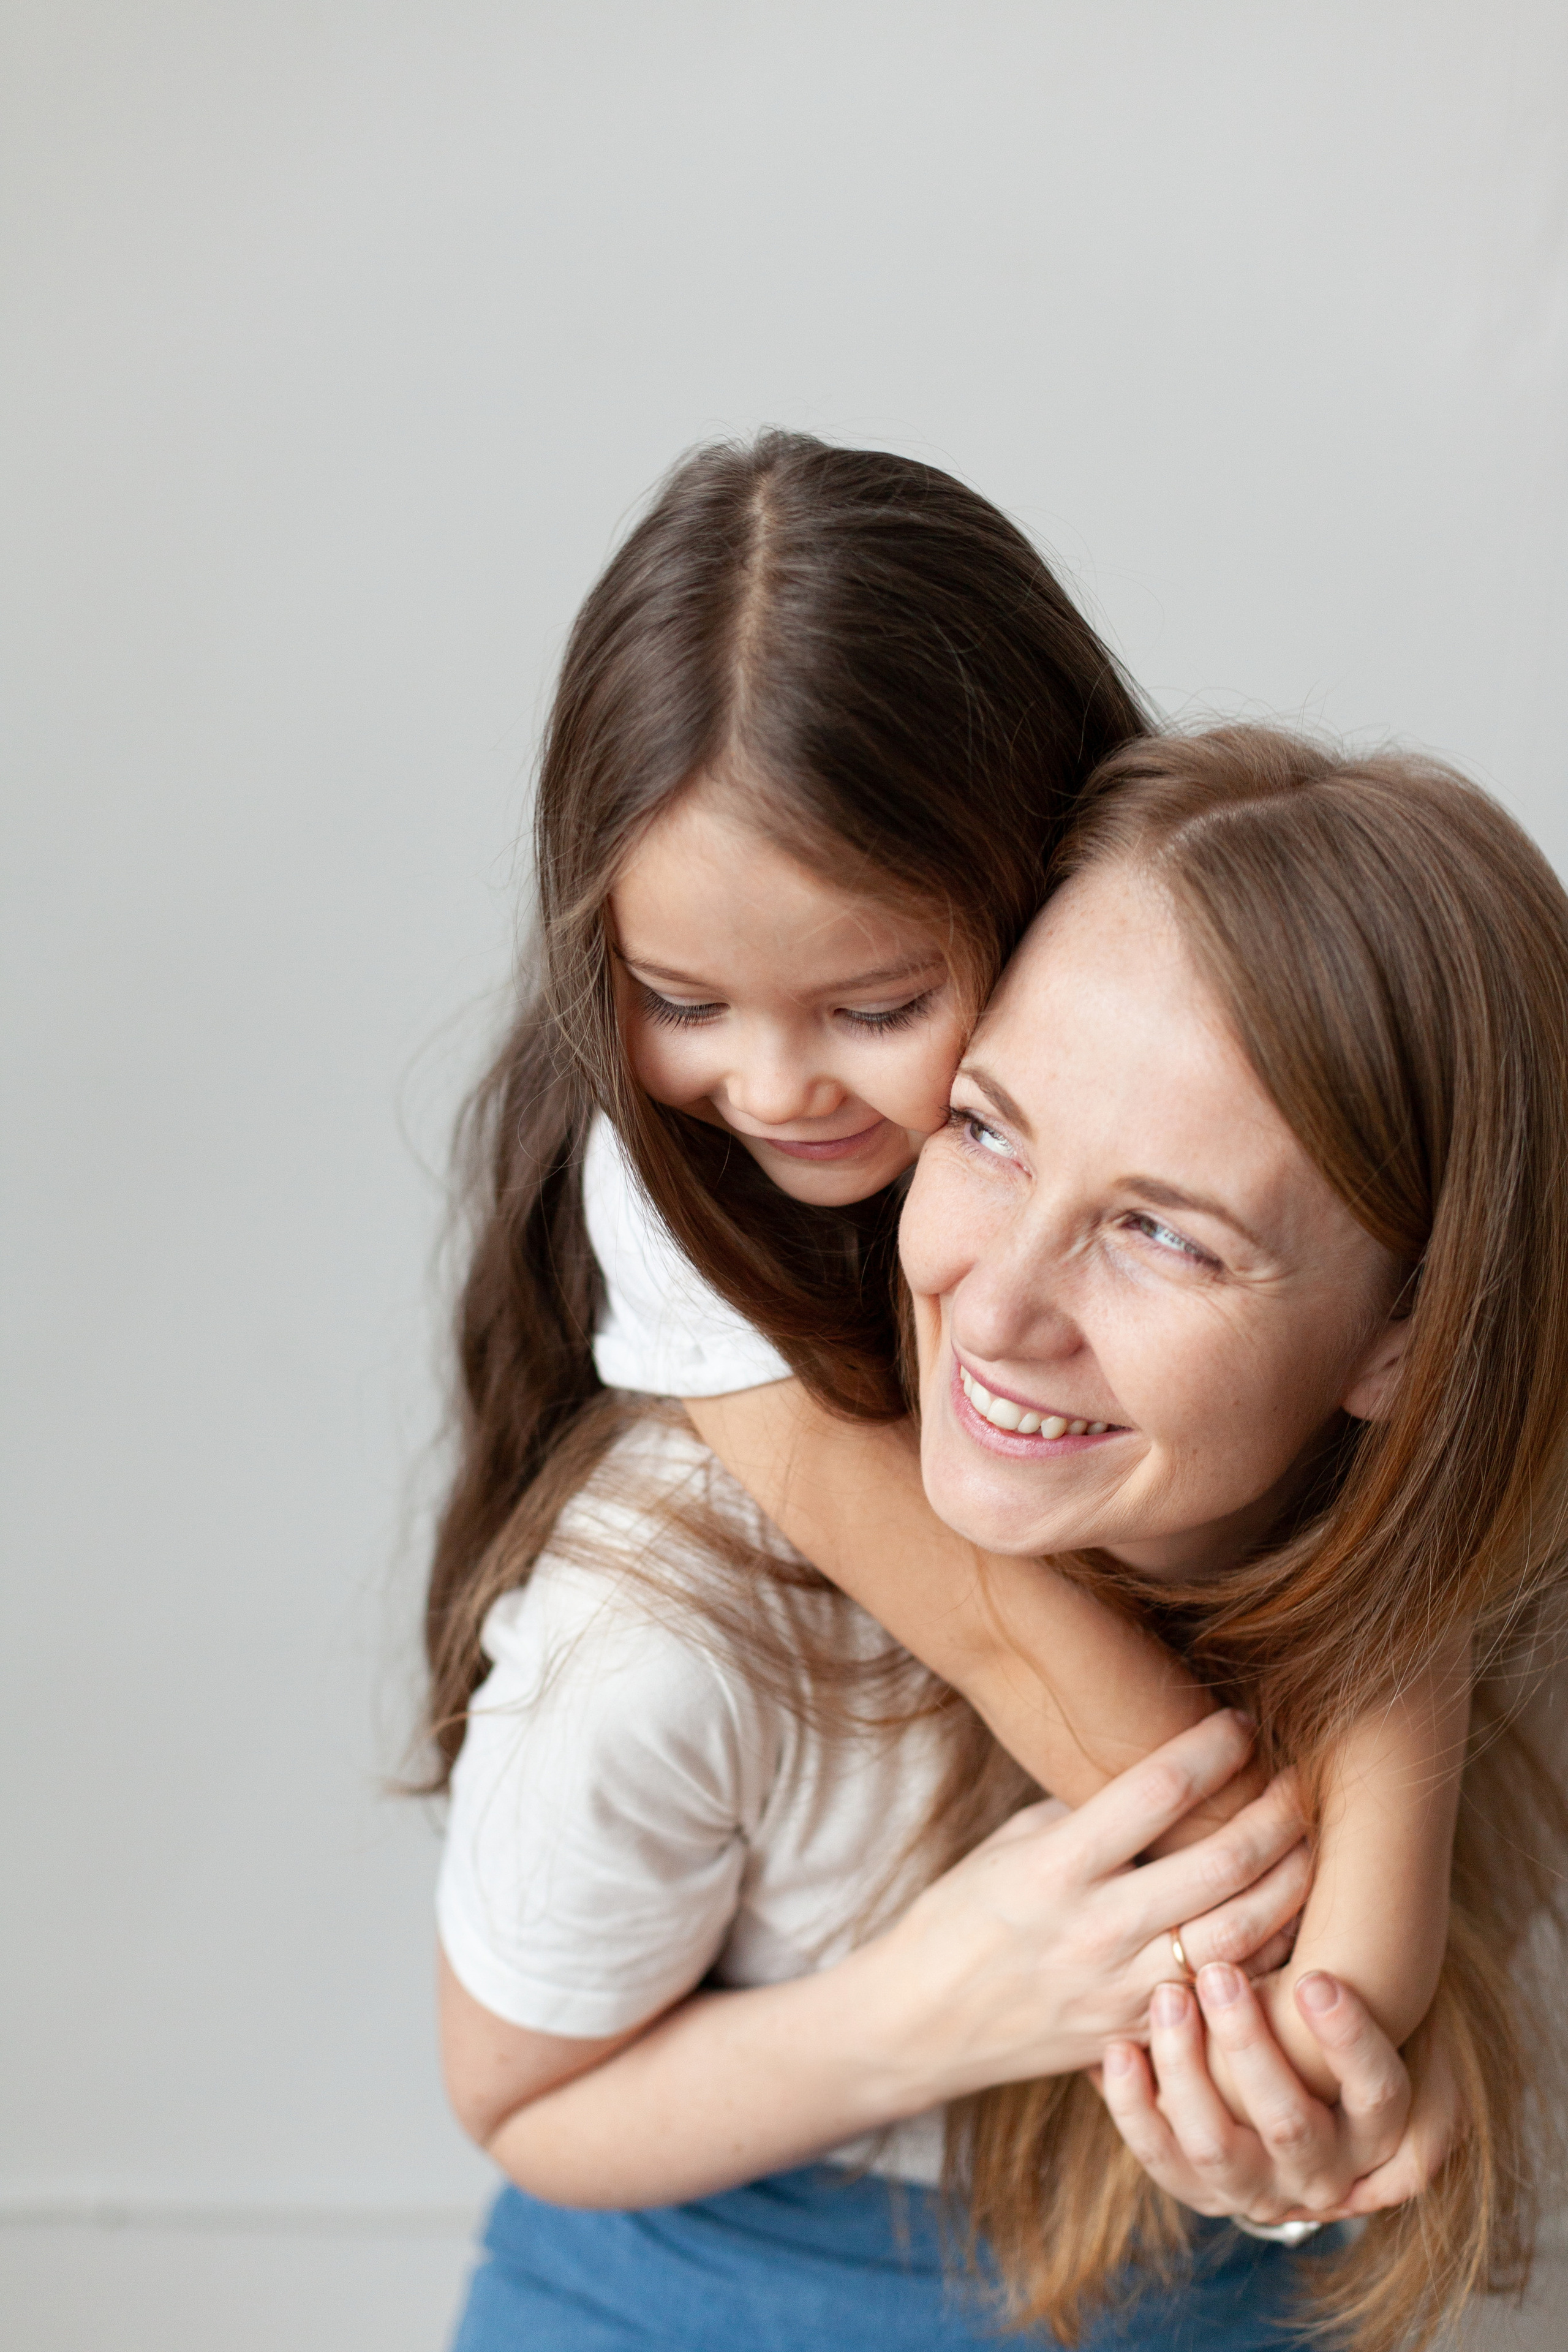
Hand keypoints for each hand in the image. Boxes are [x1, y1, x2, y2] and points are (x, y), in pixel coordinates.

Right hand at [874, 1710, 1308, 2102]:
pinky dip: (1270, 1950)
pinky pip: (1227, 1990)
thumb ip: (1082, 1815)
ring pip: (1245, 1933)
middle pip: (1222, 1863)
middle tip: (1300, 1779)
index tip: (1241, 1721)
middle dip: (1276, 1812)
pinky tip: (1289, 1916)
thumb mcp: (1008, 1846)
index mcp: (1054, 1867)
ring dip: (1293, 1881)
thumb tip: (1158, 1778)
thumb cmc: (959, 1917)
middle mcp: (1095, 1929)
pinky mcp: (1140, 2032)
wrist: (922, 2025)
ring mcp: (1123, 1989)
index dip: (1211, 1748)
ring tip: (1312, 1840)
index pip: (1157, 1791)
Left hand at [1099, 1963, 1455, 2225]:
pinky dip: (1135, 2104)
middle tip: (1220, 1970)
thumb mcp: (1350, 2012)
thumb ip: (1346, 1970)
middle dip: (1250, 2044)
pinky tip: (1117, 2050)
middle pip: (1289, 2122)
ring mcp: (1256, 2188)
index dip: (1350, 2040)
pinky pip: (1159, 2156)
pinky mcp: (1196, 2190)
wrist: (1275, 2124)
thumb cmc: (1318, 2030)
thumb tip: (1315, 1869)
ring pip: (1216, 2145)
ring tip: (1167, 1996)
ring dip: (1188, 2067)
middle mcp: (1321, 2170)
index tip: (1315, 1976)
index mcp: (1375, 2129)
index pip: (1379, 2091)